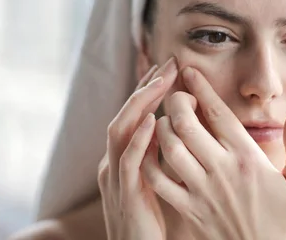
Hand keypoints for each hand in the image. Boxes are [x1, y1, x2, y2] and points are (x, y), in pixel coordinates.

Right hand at [97, 58, 177, 239]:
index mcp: (121, 159)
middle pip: (125, 114)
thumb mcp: (153, 182)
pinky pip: (128, 163)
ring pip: (121, 131)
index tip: (168, 68)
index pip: (133, 114)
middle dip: (146, 87)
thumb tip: (172, 127)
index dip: (148, 89)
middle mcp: (113, 163)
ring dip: (142, 103)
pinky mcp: (125, 196)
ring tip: (162, 81)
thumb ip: (157, 156)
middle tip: (169, 62)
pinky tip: (153, 122)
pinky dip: (139, 140)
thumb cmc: (149, 223)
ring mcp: (115, 178)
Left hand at [142, 66, 285, 239]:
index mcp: (247, 159)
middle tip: (176, 94)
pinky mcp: (186, 207)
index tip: (188, 70)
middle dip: (176, 102)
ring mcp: (200, 190)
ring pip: (170, 148)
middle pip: (186, 125)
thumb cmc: (280, 218)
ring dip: (161, 127)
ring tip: (164, 118)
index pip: (218, 114)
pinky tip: (151, 147)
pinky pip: (158, 180)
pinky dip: (149, 159)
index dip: (201, 88)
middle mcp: (221, 170)